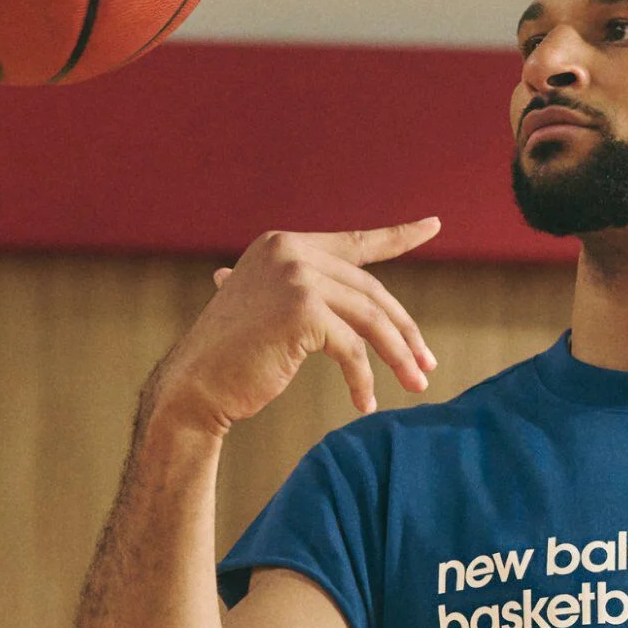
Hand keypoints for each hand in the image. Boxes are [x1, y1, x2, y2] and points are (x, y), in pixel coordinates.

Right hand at [153, 219, 441, 435]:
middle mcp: (289, 252)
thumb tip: (351, 309)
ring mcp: (296, 277)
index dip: (397, 235)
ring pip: (370, 320)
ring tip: (416, 384)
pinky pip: (352, 349)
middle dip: (404, 330)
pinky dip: (362, 379)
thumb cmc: (232, 359)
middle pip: (370, 291)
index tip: (433, 225)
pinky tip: (363, 403)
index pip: (354, 242)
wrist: (194, 387)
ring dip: (398, 356)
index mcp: (283, 245)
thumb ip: (302, 296)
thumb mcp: (267, 313)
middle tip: (427, 364)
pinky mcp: (302, 311)